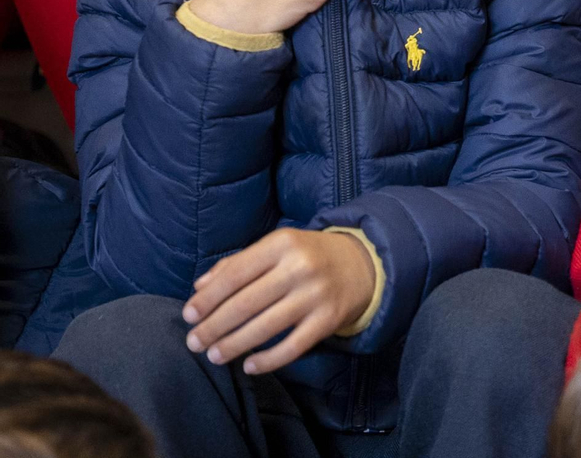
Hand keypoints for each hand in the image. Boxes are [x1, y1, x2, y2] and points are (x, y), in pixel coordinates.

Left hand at [182, 228, 377, 375]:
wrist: (363, 264)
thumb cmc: (308, 256)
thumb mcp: (276, 248)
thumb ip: (237, 264)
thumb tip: (199, 288)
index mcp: (282, 244)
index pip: (235, 274)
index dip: (208, 299)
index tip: (188, 316)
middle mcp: (300, 267)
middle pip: (246, 303)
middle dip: (214, 327)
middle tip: (193, 343)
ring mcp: (316, 295)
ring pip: (265, 327)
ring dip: (234, 345)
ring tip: (213, 356)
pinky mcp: (329, 320)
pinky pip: (293, 347)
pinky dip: (268, 360)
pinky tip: (249, 366)